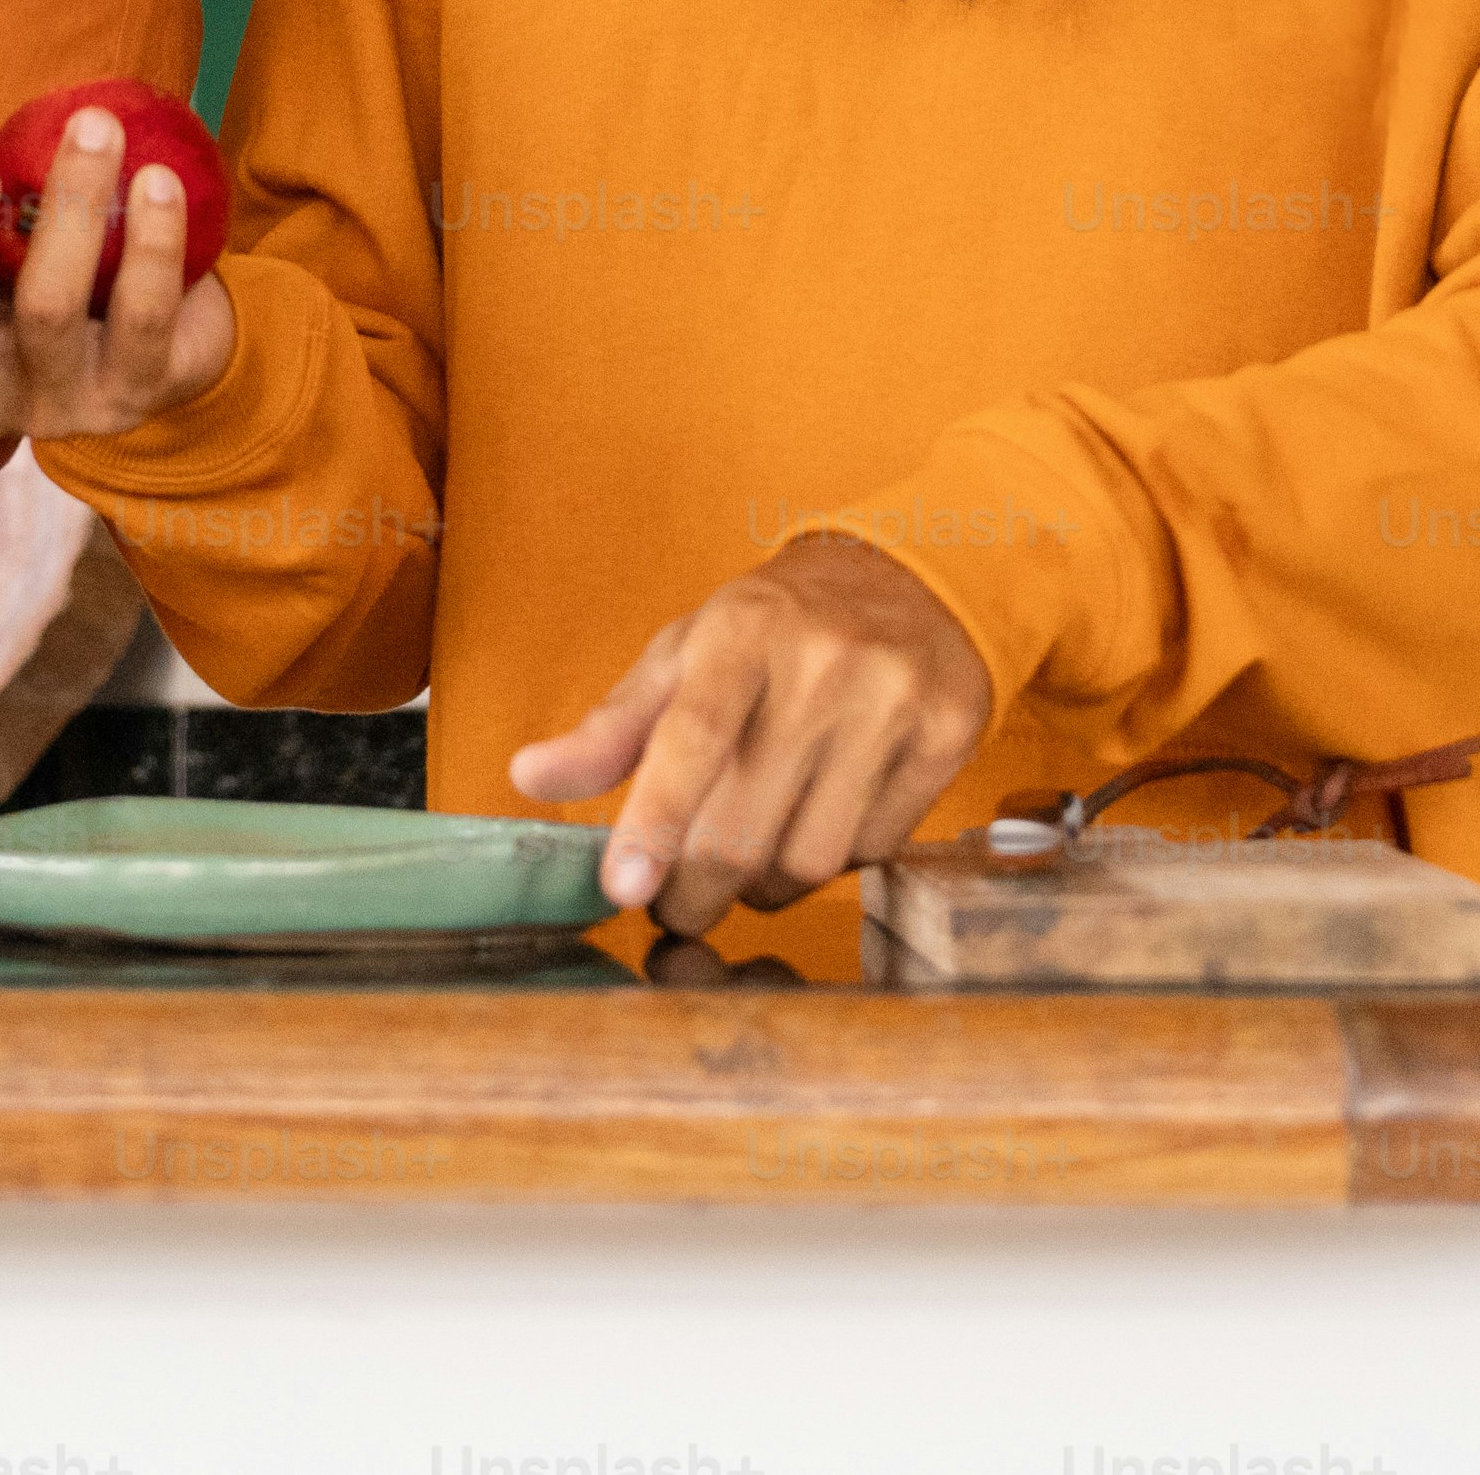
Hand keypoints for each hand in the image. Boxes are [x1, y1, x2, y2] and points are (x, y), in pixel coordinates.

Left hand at [505, 532, 997, 934]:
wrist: (910, 577)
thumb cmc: (775, 629)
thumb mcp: (685, 655)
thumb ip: (611, 726)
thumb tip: (527, 776)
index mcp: (741, 631)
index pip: (693, 738)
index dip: (654, 821)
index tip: (622, 887)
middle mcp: (823, 661)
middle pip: (747, 824)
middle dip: (696, 889)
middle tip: (675, 902)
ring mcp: (894, 698)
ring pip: (811, 857)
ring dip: (765, 885)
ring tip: (749, 855)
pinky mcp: (951, 733)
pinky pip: (875, 849)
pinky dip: (835, 860)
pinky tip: (819, 819)